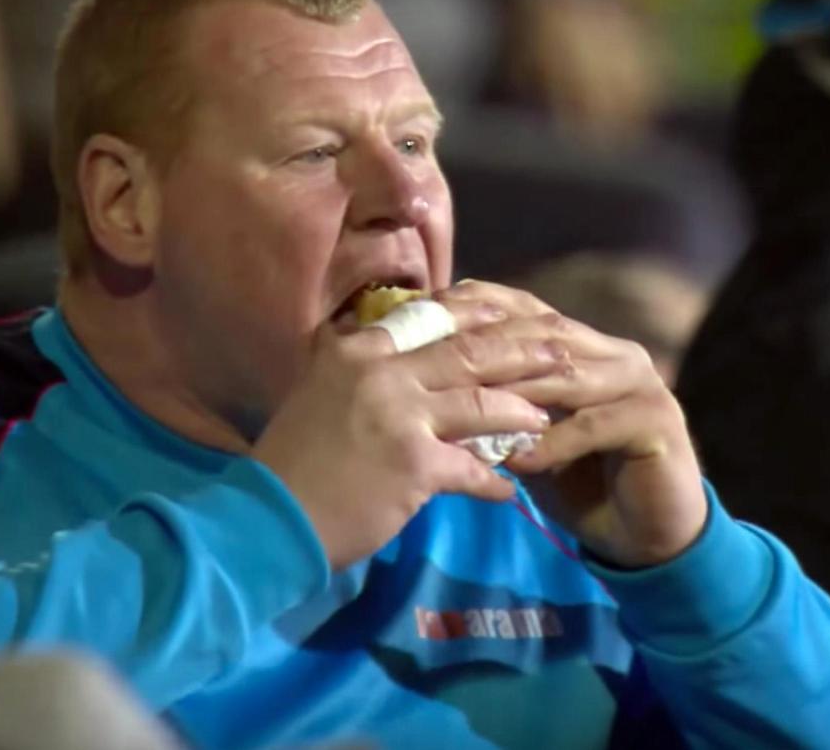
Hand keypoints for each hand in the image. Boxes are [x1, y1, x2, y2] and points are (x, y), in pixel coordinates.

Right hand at [252, 301, 555, 568]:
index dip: (480, 316)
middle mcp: (382, 372)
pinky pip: (472, 470)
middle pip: (469, 353)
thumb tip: (407, 362)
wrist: (268, 515)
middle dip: (523, 350)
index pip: (433, 320)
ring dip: (522, 412)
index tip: (514, 314)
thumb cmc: (294, 458)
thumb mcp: (322, 393)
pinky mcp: (414, 465)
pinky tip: (510, 492)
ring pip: (481, 405)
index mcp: (358, 349)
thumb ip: (363, 370)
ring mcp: (400, 417)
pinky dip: (494, 482)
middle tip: (561, 349)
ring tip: (548, 417)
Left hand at [438, 281, 706, 567]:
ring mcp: (639, 382)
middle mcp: (613, 351)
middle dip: (488, 348)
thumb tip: (428, 379)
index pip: (525, 310)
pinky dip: (552, 443)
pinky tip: (518, 460)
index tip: (426, 319)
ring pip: (566, 376)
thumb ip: (495, 400)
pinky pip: (594, 426)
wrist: (642, 534)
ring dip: (516, 393)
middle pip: (543, 335)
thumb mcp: (525, 432)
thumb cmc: (575, 479)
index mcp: (583, 343)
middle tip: (436, 363)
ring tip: (469, 410)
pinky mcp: (656, 420)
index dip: (476, 309)